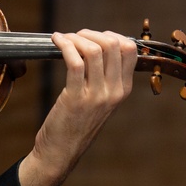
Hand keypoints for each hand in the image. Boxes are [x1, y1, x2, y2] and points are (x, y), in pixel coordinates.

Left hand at [19, 29, 135, 185]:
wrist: (60, 152)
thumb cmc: (75, 123)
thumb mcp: (98, 101)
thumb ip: (102, 78)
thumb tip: (94, 45)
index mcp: (123, 90)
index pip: (130, 49)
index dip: (110, 35)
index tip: (91, 37)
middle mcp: (114, 91)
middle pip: (114, 44)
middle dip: (91, 33)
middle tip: (74, 37)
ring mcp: (96, 95)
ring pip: (94, 50)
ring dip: (75, 38)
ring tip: (62, 39)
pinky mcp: (75, 97)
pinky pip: (74, 61)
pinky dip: (64, 45)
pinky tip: (55, 42)